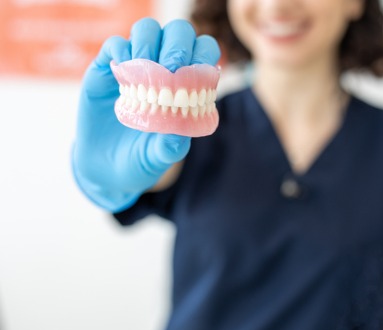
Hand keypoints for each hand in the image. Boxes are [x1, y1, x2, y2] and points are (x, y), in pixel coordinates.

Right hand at [72, 18, 220, 211]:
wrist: (103, 170)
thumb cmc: (139, 162)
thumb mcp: (157, 160)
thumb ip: (169, 149)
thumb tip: (180, 136)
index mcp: (186, 87)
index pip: (203, 53)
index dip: (203, 55)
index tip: (194, 73)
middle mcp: (163, 71)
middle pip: (178, 33)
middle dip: (178, 44)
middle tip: (171, 67)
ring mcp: (135, 68)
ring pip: (147, 30)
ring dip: (149, 43)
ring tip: (145, 71)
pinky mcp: (107, 70)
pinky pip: (115, 45)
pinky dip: (121, 51)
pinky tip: (122, 74)